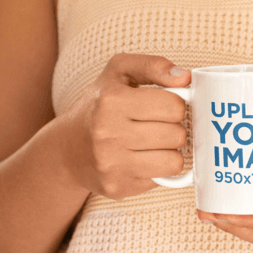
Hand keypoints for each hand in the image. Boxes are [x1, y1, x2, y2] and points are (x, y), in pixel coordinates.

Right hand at [61, 53, 190, 198]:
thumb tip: (185, 77)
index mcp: (111, 101)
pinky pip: (162, 180)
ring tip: (154, 142)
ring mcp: (112, 164)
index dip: (176, 104)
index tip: (163, 105)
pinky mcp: (118, 187)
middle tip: (159, 125)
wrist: (67, 149)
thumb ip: (154, 66)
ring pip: (174, 162)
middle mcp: (108, 134)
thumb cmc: (100, 104)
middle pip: (176, 135)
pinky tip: (143, 159)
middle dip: (174, 128)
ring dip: (171, 151)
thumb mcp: (120, 71)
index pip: (173, 106)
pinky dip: (159, 169)